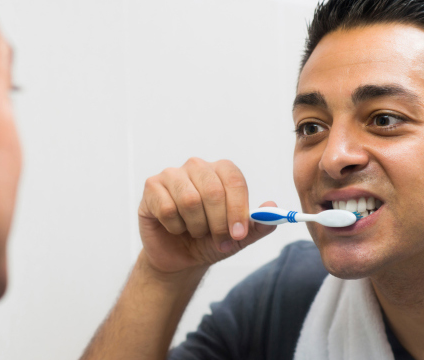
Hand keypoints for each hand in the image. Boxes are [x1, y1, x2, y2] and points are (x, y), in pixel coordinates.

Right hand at [138, 157, 275, 275]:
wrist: (180, 257)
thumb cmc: (210, 241)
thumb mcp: (238, 238)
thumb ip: (257, 224)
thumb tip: (271, 208)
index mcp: (221, 171)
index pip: (234, 180)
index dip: (238, 209)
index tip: (238, 233)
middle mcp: (197, 167)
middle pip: (213, 190)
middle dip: (218, 223)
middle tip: (220, 241)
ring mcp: (172, 174)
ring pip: (189, 200)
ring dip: (196, 226)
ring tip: (196, 232)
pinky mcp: (151, 187)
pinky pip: (167, 209)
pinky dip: (175, 227)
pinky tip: (175, 228)